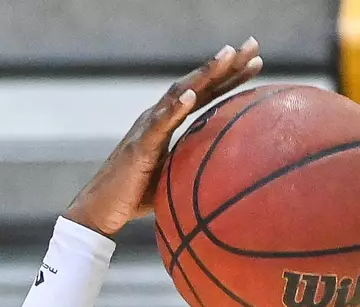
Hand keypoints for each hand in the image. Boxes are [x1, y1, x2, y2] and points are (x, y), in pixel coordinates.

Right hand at [63, 40, 262, 237]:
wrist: (102, 209)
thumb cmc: (138, 196)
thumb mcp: (176, 178)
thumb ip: (196, 167)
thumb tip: (230, 176)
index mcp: (169, 122)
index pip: (204, 93)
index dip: (229, 76)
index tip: (256, 62)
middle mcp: (159, 117)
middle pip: (196, 83)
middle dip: (226, 63)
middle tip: (253, 44)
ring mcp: (148, 128)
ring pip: (179, 93)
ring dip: (204, 73)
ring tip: (227, 55)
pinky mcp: (139, 146)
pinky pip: (158, 124)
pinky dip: (174, 108)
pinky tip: (190, 95)